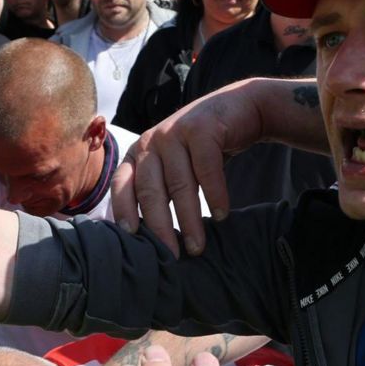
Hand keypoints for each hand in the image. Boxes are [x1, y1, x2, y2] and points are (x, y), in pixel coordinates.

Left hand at [110, 82, 269, 255]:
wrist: (241, 109)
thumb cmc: (205, 148)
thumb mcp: (176, 165)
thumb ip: (160, 189)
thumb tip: (145, 237)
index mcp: (139, 153)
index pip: (122, 185)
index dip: (123, 211)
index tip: (131, 238)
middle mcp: (151, 141)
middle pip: (150, 190)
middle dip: (159, 226)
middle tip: (170, 256)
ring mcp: (175, 132)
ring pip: (179, 184)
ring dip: (189, 219)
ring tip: (197, 246)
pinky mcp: (202, 128)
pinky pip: (207, 169)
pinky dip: (215, 195)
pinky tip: (222, 214)